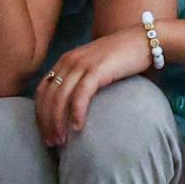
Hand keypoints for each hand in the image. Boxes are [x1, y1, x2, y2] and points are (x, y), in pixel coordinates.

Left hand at [32, 28, 152, 146]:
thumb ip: (82, 80)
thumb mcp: (94, 67)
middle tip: (52, 143)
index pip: (42, 92)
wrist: (144, 40)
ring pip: (61, 98)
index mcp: (65, 61)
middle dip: (47, 123)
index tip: (45, 134)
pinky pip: (81, 94)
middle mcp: (69, 61)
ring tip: (62, 141)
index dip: (40, 115)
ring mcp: (82, 64)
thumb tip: (74, 107)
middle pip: (48, 97)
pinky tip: (78, 127)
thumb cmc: (122, 57)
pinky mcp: (97, 69)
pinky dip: (76, 112)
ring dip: (58, 122)